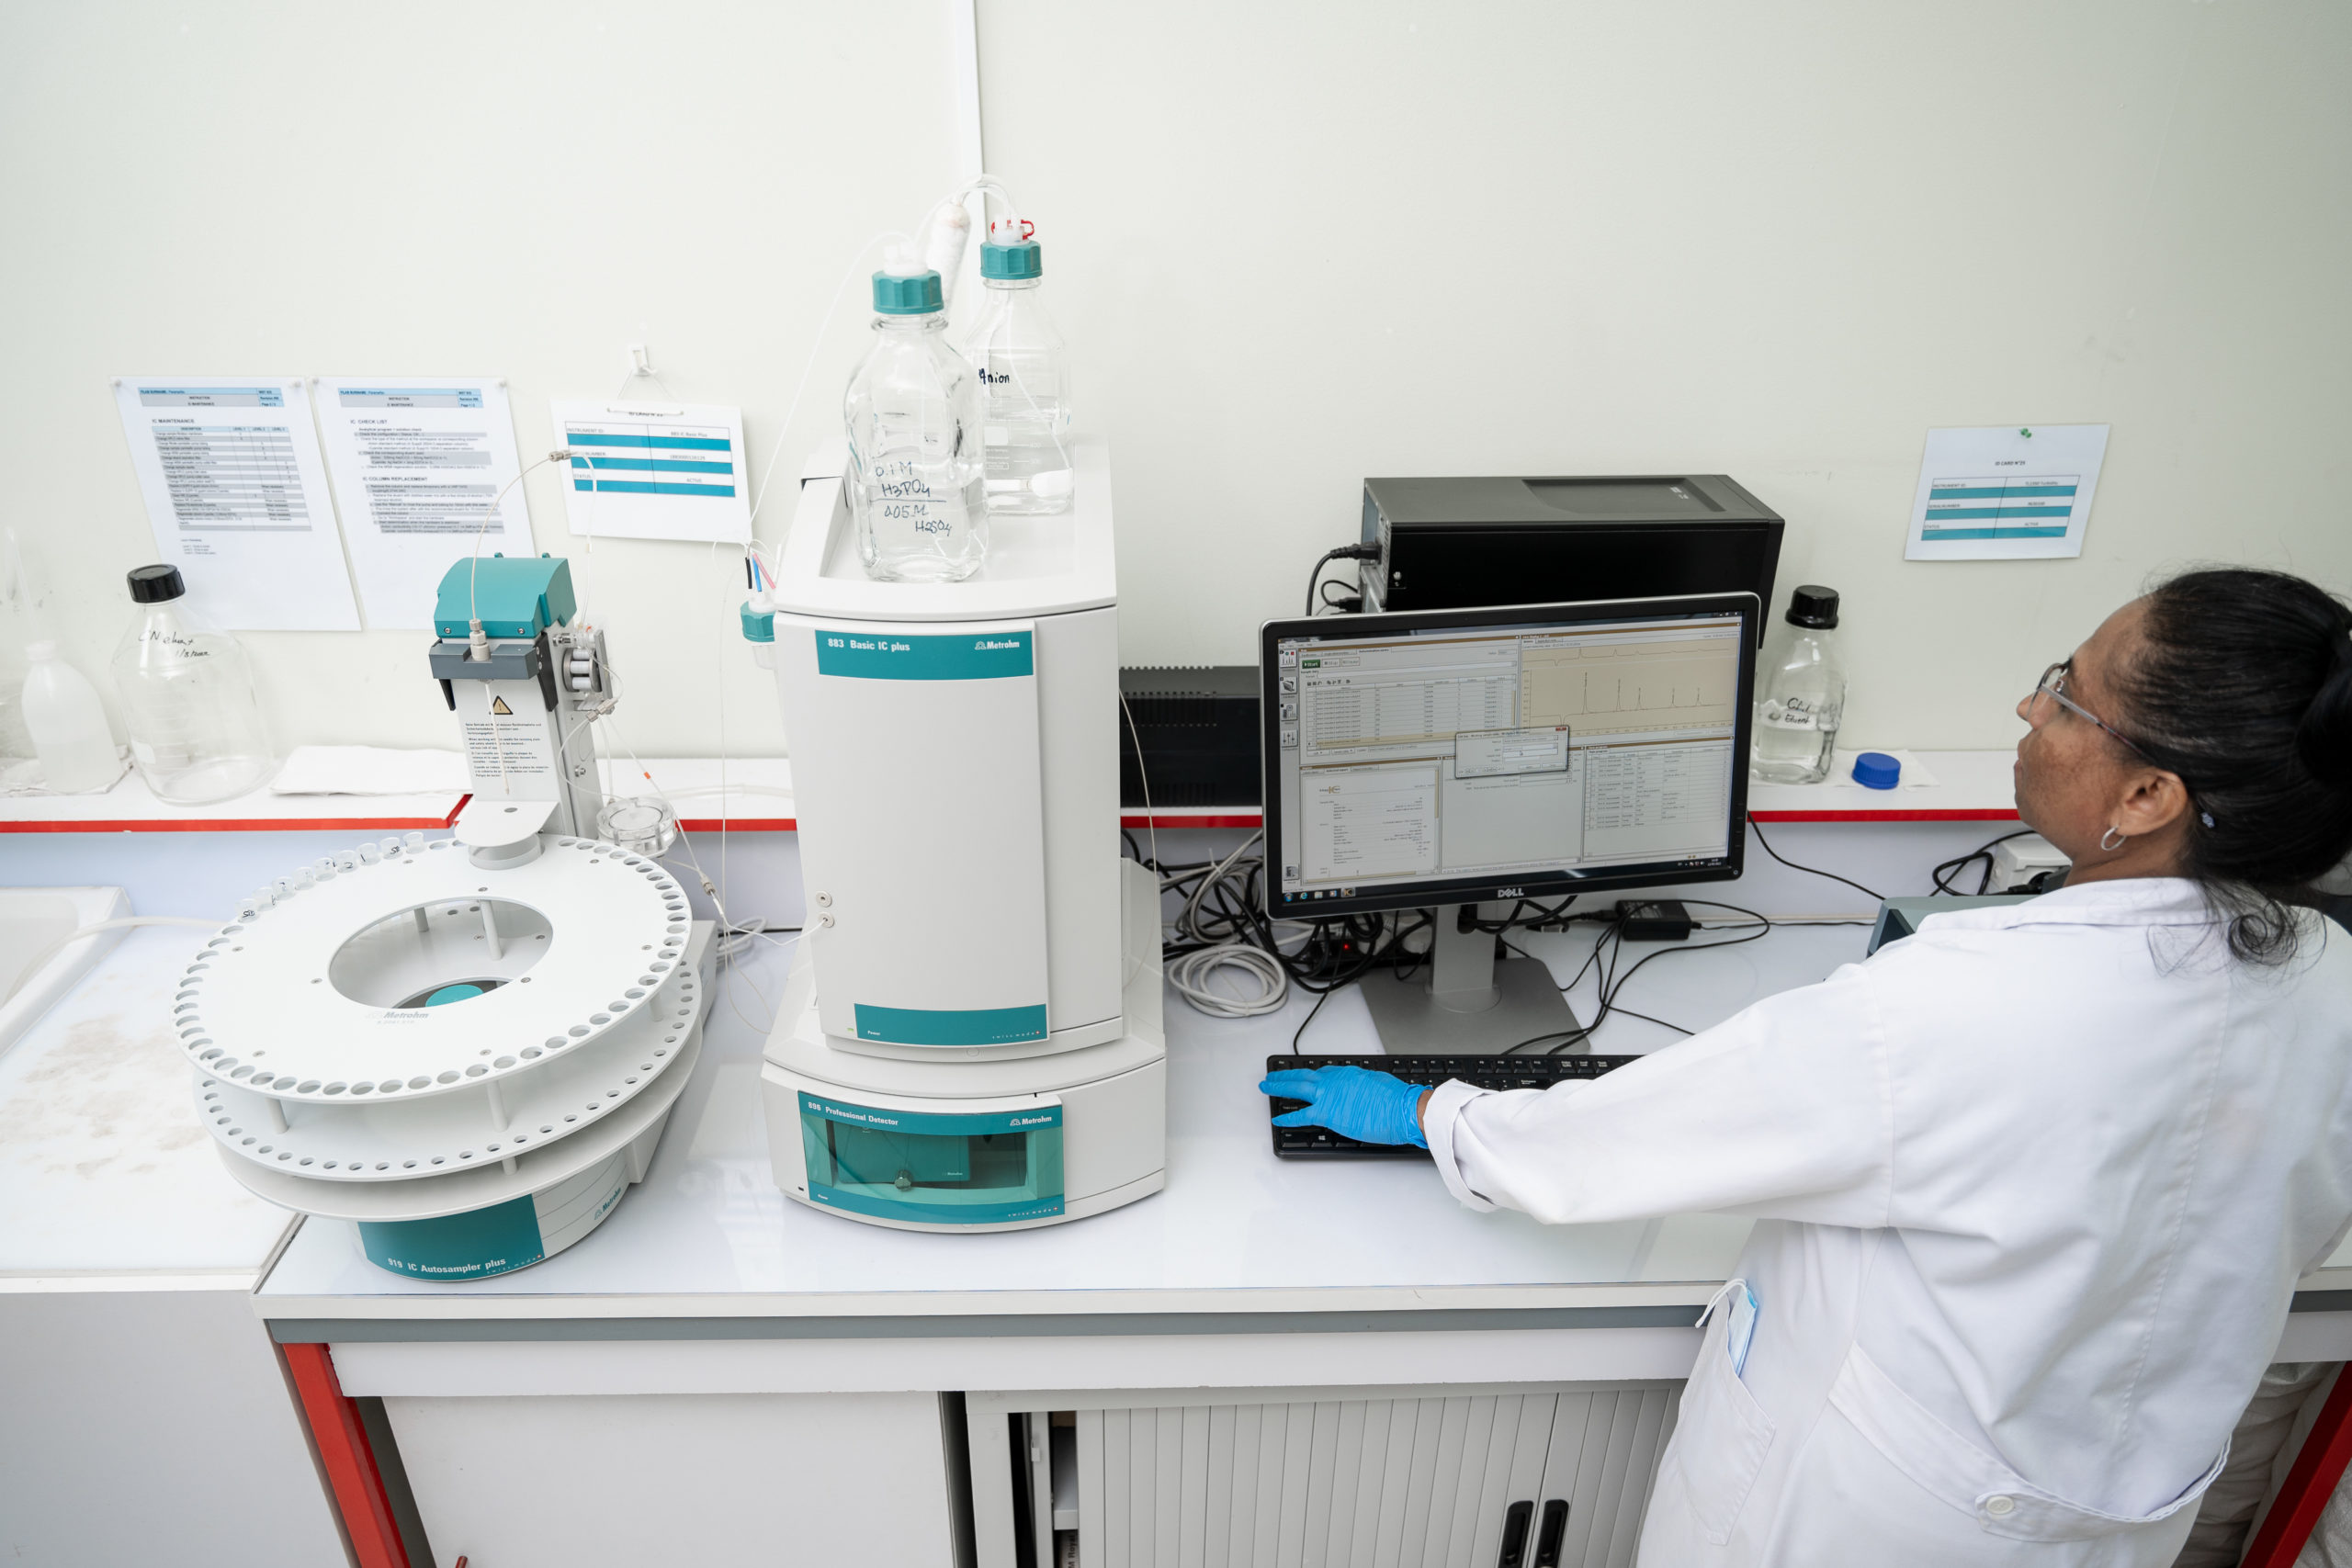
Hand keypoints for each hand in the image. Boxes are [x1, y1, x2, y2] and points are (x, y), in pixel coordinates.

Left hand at [1260, 1065, 1429, 1148]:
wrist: (1400, 1108)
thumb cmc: (1395, 1098)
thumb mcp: (1378, 1083)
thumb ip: (1365, 1086)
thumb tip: (1362, 1093)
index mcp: (1348, 1072)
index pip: (1324, 1073)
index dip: (1312, 1076)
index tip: (1305, 1078)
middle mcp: (1334, 1080)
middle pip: (1304, 1076)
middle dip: (1286, 1076)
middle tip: (1273, 1076)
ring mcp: (1328, 1095)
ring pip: (1296, 1088)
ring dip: (1279, 1087)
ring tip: (1267, 1087)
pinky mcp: (1327, 1113)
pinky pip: (1301, 1114)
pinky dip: (1287, 1117)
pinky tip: (1277, 1119)